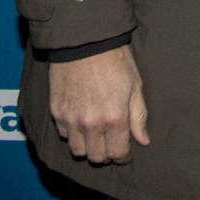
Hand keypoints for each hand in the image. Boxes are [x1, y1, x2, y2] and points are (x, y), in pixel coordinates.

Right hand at [49, 45, 149, 163]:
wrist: (85, 42)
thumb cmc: (115, 61)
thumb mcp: (135, 86)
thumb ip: (138, 117)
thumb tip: (143, 140)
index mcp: (115, 118)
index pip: (117, 154)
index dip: (123, 157)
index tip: (125, 153)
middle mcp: (91, 124)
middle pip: (96, 157)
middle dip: (106, 155)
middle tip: (111, 145)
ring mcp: (71, 120)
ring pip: (78, 151)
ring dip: (88, 148)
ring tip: (96, 137)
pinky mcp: (56, 112)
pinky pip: (64, 135)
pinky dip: (73, 134)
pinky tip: (81, 124)